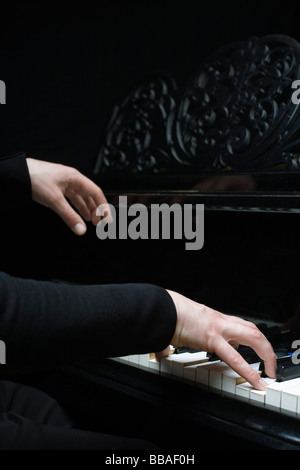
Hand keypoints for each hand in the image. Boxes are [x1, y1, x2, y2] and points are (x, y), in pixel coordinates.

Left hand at [26, 158, 108, 234]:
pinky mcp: (56, 188)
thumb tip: (81, 229)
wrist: (18, 174)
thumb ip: (69, 216)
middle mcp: (72, 179)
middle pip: (89, 195)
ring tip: (91, 221)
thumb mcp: (55, 200)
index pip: (95, 192)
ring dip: (86, 209)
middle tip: (99, 223)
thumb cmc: (36, 178)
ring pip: (80, 198)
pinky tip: (78, 215)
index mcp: (75, 178)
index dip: (103, 206)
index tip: (107, 218)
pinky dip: (76, 208)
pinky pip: (71, 199)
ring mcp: (64, 183)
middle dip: (96, 209)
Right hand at [157, 290, 276, 389]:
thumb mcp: (177, 325)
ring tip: (268, 373)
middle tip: (270, 363)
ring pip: (252, 337)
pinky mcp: (211, 338)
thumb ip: (173, 339)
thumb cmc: (167, 314)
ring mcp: (217, 328)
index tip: (254, 350)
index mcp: (213, 318)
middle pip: (253, 329)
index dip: (251, 338)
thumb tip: (162, 352)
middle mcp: (219, 321)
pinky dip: (249, 371)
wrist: (162, 307)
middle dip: (266, 347)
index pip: (240, 325)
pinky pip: (235, 357)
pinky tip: (255, 380)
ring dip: (266, 354)